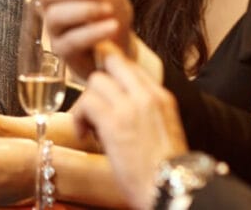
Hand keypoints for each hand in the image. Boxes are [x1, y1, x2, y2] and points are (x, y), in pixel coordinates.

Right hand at [36, 0, 133, 78]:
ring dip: (85, 10)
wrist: (123, 42)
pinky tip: (111, 26)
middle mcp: (52, 3)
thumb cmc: (108, 6)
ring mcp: (56, 27)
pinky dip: (93, 31)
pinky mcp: (64, 50)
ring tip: (108, 10)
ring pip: (55, 15)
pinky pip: (70, 40)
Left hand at [73, 49, 187, 209]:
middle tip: (92, 101)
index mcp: (161, 97)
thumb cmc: (165, 169)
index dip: (111, 72)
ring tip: (89, 125)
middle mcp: (147, 95)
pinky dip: (78, 118)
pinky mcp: (114, 122)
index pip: (130, 64)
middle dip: (97, 78)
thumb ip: (144, 110)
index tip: (103, 90)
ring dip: (86, 102)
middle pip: (112, 60)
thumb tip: (118, 104)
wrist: (172, 190)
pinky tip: (85, 135)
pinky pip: (86, 103)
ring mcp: (130, 107)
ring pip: (95, 80)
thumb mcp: (162, 128)